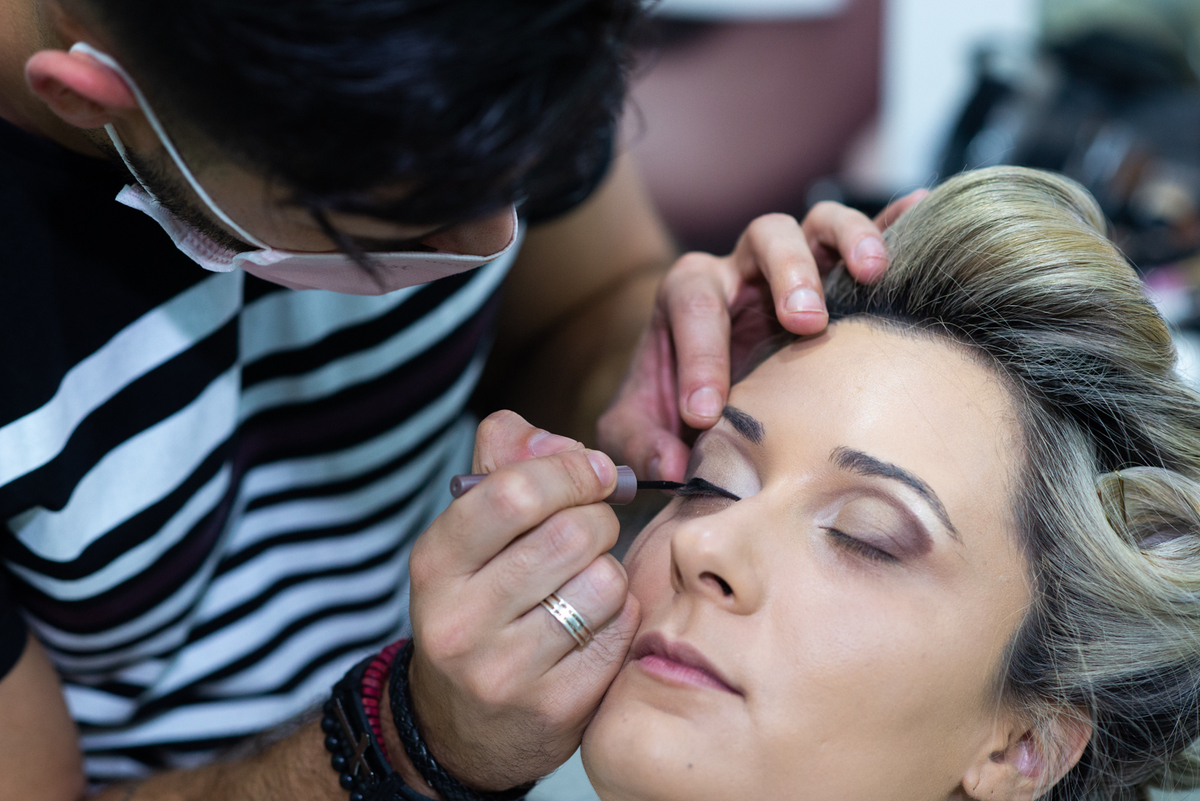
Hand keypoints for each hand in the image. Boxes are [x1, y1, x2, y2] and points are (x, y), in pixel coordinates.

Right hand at [404, 411, 639, 791]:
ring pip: (605, 581)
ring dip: (610, 572)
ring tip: (584, 586)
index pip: (513, 493)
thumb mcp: (467, 538)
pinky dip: (621, 617)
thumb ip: (505, 468)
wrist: (461, 729)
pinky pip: (622, 630)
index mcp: (435, 563)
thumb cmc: (477, 608)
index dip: (570, 470)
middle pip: (572, 532)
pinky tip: (593, 626)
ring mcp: (507, 670)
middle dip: (600, 519)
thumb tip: (560, 443)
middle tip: (593, 530)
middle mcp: (461, 620)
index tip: (596, 471)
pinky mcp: (556, 708)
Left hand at [598, 191, 926, 479]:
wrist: (699, 389)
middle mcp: (742, 269)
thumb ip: (640, 443)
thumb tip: (674, 470)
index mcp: (690, 295)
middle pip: (765, 238)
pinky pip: (867, 234)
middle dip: (787, 275)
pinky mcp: (835, 277)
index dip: (700, 358)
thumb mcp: (636, 426)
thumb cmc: (669, 404)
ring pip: (818, 225)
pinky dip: (895, 220)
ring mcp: (792, 267)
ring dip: (846, 241)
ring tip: (872, 273)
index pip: (694, 307)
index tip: (707, 413)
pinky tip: (922, 209)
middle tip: (805, 322)